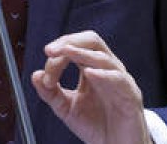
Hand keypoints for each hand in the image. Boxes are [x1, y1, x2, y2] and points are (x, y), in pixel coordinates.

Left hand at [31, 30, 149, 143]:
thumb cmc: (97, 126)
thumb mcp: (66, 108)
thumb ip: (51, 93)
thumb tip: (36, 76)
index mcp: (91, 69)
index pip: (74, 48)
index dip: (56, 58)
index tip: (45, 76)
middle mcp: (106, 70)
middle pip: (91, 41)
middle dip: (70, 41)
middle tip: (50, 50)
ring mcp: (119, 80)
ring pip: (104, 57)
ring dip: (82, 53)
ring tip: (66, 52)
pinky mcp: (130, 95)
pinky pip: (119, 79)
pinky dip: (103, 74)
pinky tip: (89, 73)